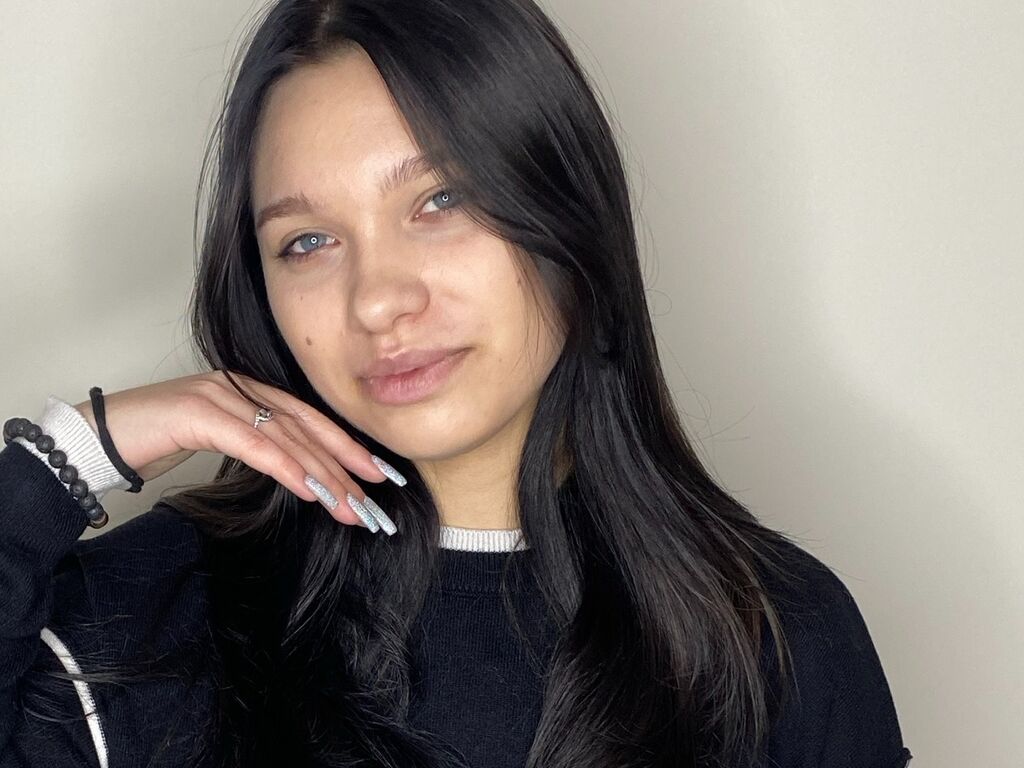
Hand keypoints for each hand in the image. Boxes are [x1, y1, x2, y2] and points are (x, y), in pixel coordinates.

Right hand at [73, 371, 400, 528]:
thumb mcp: (219, 443)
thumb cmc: (156, 443)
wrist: (96, 437)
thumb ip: (259, 447)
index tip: (380, 475)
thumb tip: (304, 475)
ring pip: (284, 436)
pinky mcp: (196, 413)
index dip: (347, 445)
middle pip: (305, 426)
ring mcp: (218, 396)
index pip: (309, 419)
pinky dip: (285, 466)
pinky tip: (310, 490)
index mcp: (248, 391)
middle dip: (345, 464)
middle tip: (377, 498)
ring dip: (322, 474)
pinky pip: (252, 442)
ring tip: (350, 505)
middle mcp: (239, 387)